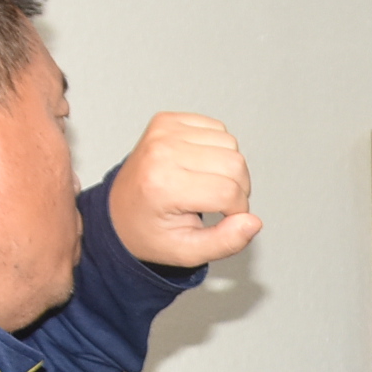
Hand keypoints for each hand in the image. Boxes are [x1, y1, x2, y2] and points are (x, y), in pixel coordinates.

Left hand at [109, 111, 262, 268]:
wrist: (118, 212)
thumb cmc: (149, 231)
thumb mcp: (188, 251)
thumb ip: (226, 242)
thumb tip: (253, 222)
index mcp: (163, 185)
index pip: (228, 192)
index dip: (237, 211)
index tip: (224, 219)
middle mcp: (161, 152)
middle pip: (235, 164)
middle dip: (237, 188)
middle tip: (216, 203)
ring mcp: (163, 131)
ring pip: (230, 143)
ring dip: (228, 167)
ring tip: (206, 184)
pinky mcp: (167, 120)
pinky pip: (217, 128)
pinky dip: (217, 149)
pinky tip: (199, 166)